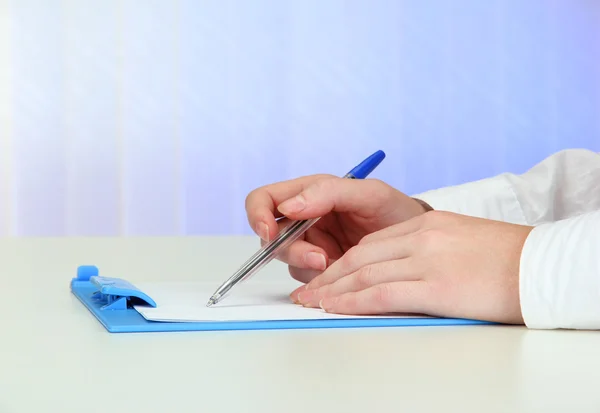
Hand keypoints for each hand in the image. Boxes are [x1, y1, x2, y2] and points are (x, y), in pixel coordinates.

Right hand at [245, 175, 427, 284]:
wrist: (417, 244)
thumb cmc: (395, 211)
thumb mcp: (369, 194)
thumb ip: (328, 192)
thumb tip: (288, 207)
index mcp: (308, 193)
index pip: (264, 199)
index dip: (257, 215)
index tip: (269, 232)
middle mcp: (304, 219)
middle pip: (270, 237)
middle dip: (292, 250)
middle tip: (320, 259)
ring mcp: (311, 245)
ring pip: (287, 260)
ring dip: (308, 266)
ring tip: (337, 264)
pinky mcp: (321, 268)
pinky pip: (305, 278)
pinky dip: (319, 280)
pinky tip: (341, 272)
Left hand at [295, 211, 533, 323]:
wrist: (541, 266)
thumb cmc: (506, 258)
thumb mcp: (460, 241)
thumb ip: (427, 250)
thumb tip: (399, 270)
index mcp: (426, 225)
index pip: (371, 244)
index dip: (343, 262)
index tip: (326, 276)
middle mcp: (421, 238)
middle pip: (361, 257)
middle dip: (330, 277)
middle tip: (308, 292)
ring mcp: (427, 260)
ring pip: (365, 275)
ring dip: (333, 291)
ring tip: (312, 303)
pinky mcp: (435, 285)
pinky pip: (381, 294)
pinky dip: (353, 301)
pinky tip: (335, 308)